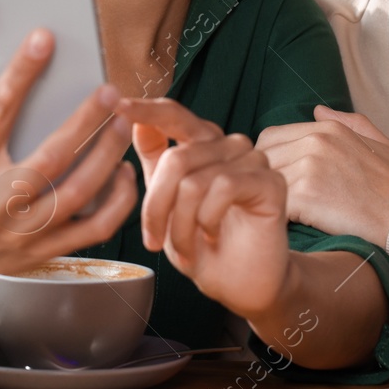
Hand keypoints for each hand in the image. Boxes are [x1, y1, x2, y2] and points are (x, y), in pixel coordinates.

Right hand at [0, 30, 137, 291]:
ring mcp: (25, 230)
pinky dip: (117, 201)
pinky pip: (95, 229)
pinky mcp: (47, 249)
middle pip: (50, 158)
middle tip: (109, 90)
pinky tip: (123, 172)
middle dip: (85, 121)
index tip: (44, 39)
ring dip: (106, 156)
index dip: (21, 73)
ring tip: (123, 123)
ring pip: (78, 193)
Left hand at [118, 98, 289, 319]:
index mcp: (202, 144)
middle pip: (176, 159)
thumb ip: (154, 161)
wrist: (239, 284)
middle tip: (153, 240)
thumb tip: (136, 123)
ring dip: (181, 225)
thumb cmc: (202, 245)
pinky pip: (223, 189)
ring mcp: (252, 160)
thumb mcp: (166, 203)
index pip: (173, 115)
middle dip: (157, 208)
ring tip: (185, 248)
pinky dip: (208, 221)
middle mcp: (228, 145)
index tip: (118, 104)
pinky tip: (213, 236)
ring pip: (194, 181)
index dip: (145, 109)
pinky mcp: (270, 182)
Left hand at [256, 106, 388, 245]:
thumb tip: (319, 111)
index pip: (271, 137)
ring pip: (264, 180)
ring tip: (284, 216)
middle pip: (261, 157)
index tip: (281, 182)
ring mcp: (308, 166)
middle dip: (265, 179)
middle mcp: (315, 142)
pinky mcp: (304, 195)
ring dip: (270, 198)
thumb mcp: (384, 147)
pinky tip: (292, 226)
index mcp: (328, 129)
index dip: (272, 161)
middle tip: (277, 201)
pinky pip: (273, 203)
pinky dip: (278, 216)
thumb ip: (352, 124)